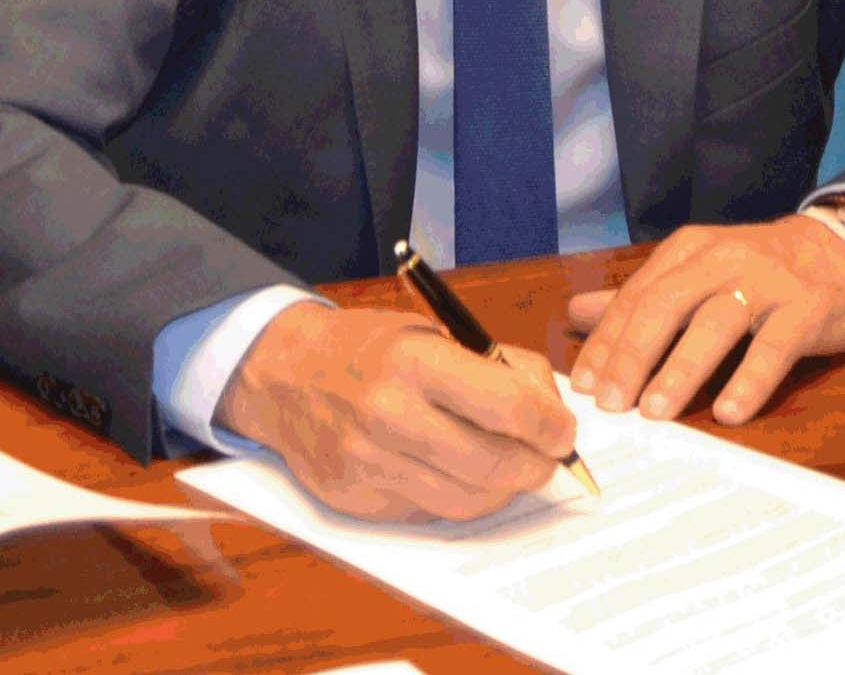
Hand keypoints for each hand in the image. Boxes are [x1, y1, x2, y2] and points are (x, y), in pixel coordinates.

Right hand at [215, 302, 577, 521]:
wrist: (282, 374)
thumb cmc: (366, 350)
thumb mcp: (430, 332)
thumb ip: (495, 365)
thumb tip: (550, 410)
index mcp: (413, 361)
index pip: (510, 407)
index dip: (552, 426)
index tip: (562, 430)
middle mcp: (389, 414)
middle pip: (496, 465)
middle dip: (536, 466)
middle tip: (545, 456)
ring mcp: (371, 462)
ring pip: (469, 501)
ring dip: (501, 489)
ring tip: (504, 467)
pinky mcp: (359, 499)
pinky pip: (431, 513)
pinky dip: (455, 497)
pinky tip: (452, 473)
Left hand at [567, 214, 844, 424]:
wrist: (842, 251)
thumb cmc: (758, 271)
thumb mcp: (695, 271)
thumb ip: (640, 295)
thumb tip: (575, 312)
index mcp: (686, 252)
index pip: (635, 298)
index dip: (606, 342)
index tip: (583, 386)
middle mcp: (720, 260)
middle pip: (665, 307)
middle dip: (632, 357)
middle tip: (611, 403)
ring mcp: (765, 282)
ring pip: (714, 325)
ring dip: (680, 371)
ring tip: (655, 412)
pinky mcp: (806, 308)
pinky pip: (773, 347)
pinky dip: (748, 380)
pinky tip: (728, 412)